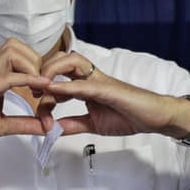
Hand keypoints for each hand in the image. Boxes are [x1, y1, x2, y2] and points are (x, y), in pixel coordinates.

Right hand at [0, 38, 53, 152]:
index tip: (49, 88)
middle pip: (16, 46)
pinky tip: (39, 89)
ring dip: (31, 66)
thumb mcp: (1, 126)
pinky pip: (6, 77)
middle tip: (44, 86)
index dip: (38, 67)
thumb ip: (24, 124)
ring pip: (12, 51)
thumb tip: (46, 127)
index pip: (19, 56)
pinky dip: (26, 80)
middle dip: (36, 61)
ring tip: (38, 89)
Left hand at [40, 51, 189, 137]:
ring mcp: (100, 81)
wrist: (155, 118)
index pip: (60, 78)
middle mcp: (91, 78)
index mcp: (86, 85)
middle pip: (62, 60)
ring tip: (40, 86)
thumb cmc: (128, 116)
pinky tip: (54, 90)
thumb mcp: (94, 125)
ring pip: (72, 62)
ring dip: (53, 71)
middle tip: (33, 89)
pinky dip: (68, 86)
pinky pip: (85, 84)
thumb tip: (55, 130)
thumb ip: (74, 124)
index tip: (36, 105)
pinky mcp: (109, 89)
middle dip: (44, 70)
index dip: (45, 90)